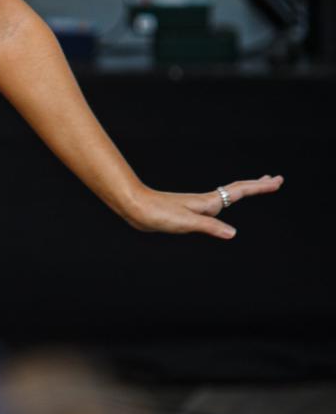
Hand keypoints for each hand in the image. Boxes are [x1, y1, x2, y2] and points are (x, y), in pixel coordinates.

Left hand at [124, 174, 282, 239]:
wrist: (135, 207)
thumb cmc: (158, 213)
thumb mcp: (186, 222)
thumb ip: (210, 226)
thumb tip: (233, 233)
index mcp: (208, 202)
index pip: (240, 192)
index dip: (259, 187)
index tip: (277, 181)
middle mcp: (205, 201)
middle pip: (237, 190)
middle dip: (257, 185)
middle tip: (275, 180)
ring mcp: (197, 205)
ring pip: (227, 195)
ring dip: (244, 190)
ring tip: (256, 186)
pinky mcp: (188, 210)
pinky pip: (216, 203)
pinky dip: (227, 200)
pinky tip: (221, 205)